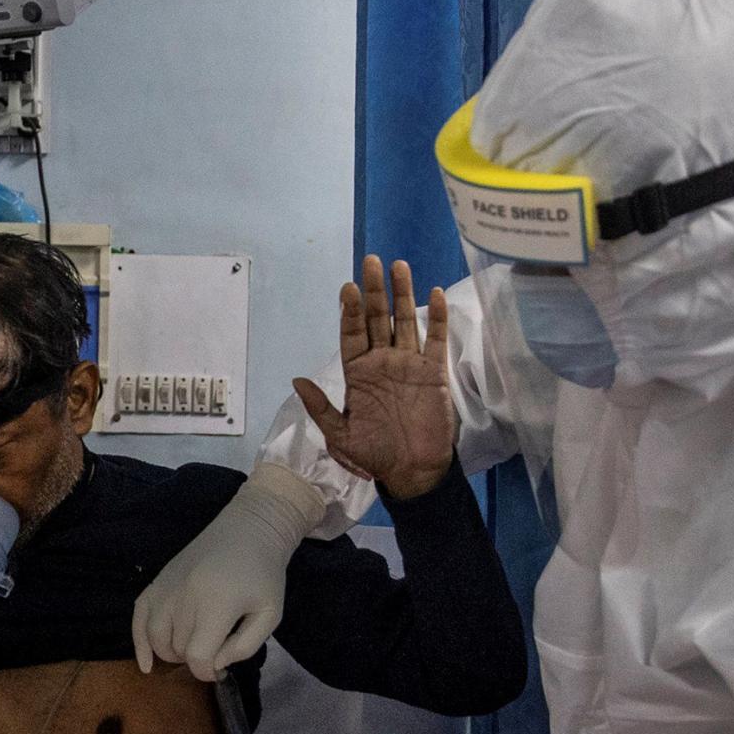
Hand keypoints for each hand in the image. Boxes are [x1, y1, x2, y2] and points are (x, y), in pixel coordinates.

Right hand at [131, 463, 327, 680]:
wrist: (249, 529)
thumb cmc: (264, 574)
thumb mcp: (270, 615)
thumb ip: (244, 647)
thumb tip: (215, 663)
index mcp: (217, 604)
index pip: (197, 655)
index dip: (207, 672)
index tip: (220, 671)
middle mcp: (185, 596)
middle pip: (177, 648)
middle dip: (194, 660)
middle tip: (213, 653)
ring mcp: (167, 586)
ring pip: (155, 636)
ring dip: (170, 653)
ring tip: (190, 650)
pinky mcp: (158, 580)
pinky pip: (138, 615)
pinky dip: (138, 642)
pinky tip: (146, 664)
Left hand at [292, 257, 453, 500]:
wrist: (413, 471)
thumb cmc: (376, 454)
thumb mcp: (342, 436)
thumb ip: (321, 409)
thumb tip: (296, 381)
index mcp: (358, 373)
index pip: (353, 334)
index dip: (351, 312)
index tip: (347, 289)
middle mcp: (383, 361)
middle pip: (378, 319)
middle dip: (374, 291)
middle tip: (371, 262)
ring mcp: (409, 364)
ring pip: (405, 321)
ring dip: (403, 294)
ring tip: (398, 267)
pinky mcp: (434, 372)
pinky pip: (436, 340)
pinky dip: (437, 318)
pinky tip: (434, 293)